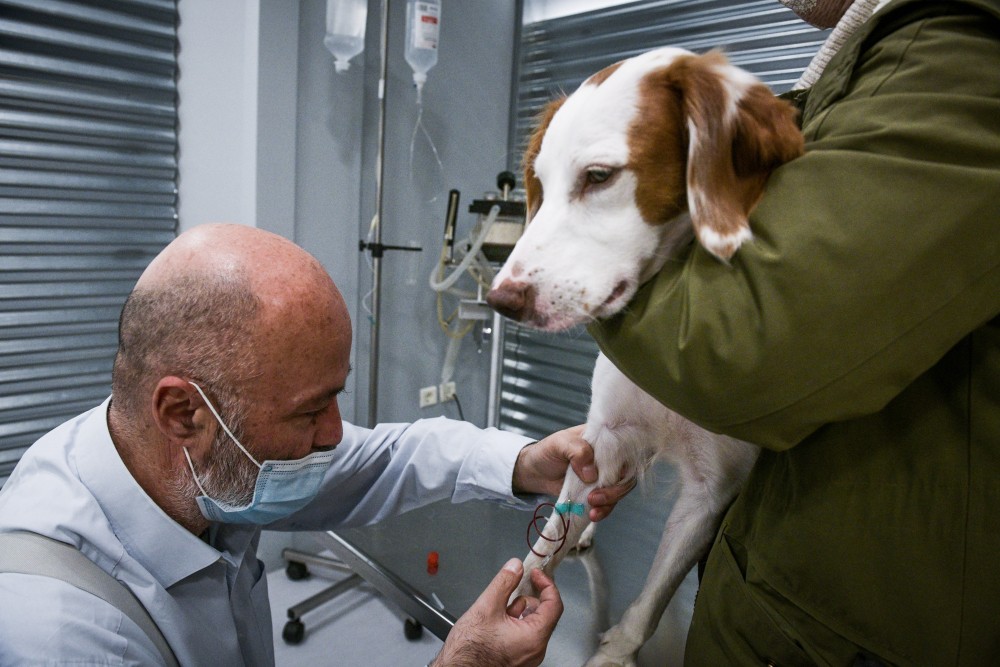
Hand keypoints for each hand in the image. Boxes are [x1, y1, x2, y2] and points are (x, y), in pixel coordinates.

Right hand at [430, 559, 561, 666]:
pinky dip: (513, 624)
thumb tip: (516, 566)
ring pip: (531, 624)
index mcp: (534, 637)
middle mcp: (536, 650)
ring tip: (496, 615)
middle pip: (543, 614)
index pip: (554, 604)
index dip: (546, 584)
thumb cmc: (469, 649)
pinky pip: (523, 635)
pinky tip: (495, 625)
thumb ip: (505, 583)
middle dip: (526, 600)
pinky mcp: (518, 660)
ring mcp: (527, 657)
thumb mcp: (487, 607)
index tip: (535, 574)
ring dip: (517, 612)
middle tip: (509, 593)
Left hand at [512, 425, 635, 521]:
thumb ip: (577, 451)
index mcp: (602, 440)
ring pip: (619, 490)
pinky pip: (608, 502)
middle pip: (625, 474)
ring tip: (592, 509)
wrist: (534, 472)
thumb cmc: (547, 452)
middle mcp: (606, 458)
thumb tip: (592, 473)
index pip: (624, 448)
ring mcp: (602, 476)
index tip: (611, 475)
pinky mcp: (597, 491)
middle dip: (615, 490)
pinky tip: (593, 514)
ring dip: (610, 502)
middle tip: (595, 498)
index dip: (624, 462)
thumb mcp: (559, 444)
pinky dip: (604, 510)